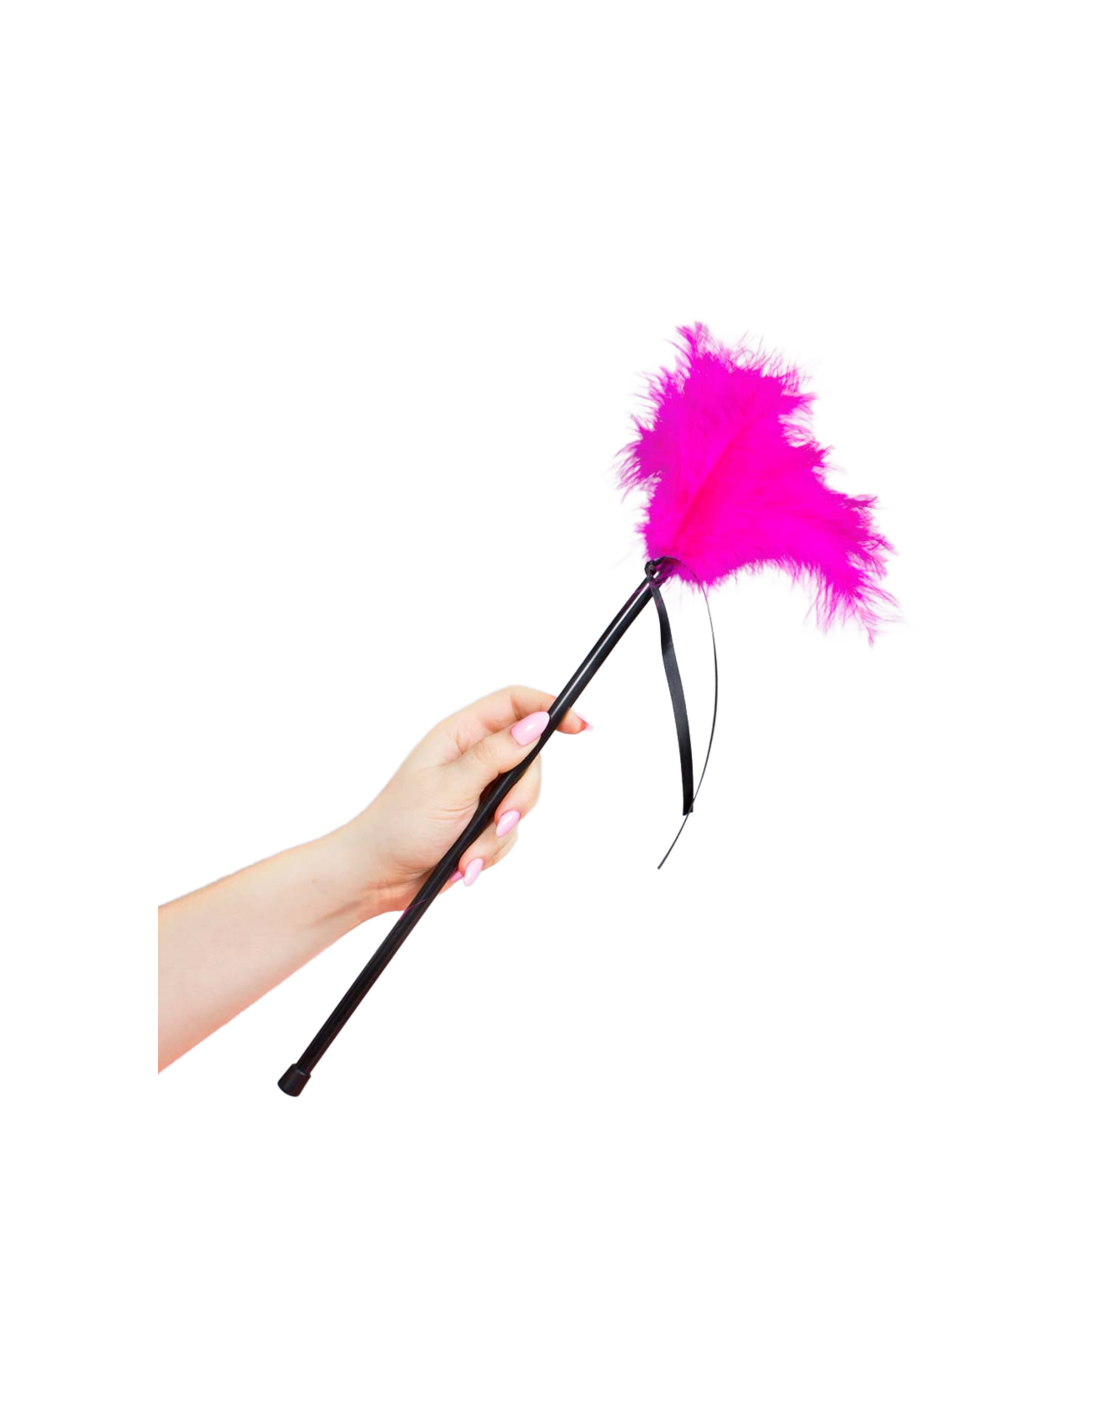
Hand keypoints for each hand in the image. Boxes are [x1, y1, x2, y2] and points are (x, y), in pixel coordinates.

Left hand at [334, 684, 593, 914]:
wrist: (374, 876)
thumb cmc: (399, 825)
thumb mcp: (450, 787)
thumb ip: (496, 755)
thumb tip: (536, 722)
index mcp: (459, 734)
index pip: (515, 704)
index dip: (550, 708)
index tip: (581, 726)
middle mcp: (472, 758)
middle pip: (529, 761)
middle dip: (519, 799)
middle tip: (500, 821)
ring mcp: (478, 791)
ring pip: (522, 803)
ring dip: (498, 835)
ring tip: (468, 855)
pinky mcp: (480, 823)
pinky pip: (509, 833)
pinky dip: (490, 852)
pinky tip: (464, 865)